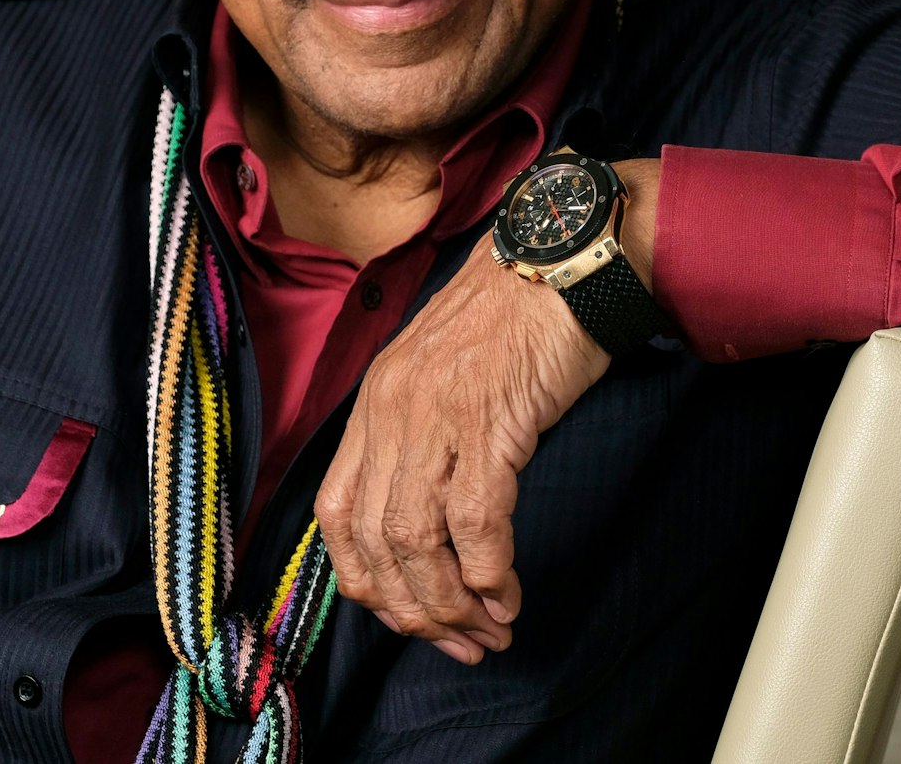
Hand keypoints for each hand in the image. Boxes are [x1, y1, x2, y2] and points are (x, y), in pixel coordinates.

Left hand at [314, 157, 660, 664]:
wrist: (565, 259)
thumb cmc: (516, 316)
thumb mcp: (444, 370)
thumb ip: (423, 431)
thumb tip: (429, 518)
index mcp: (375, 401)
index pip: (335, 514)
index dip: (366, 581)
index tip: (408, 615)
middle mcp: (392, 410)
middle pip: (372, 540)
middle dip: (412, 610)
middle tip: (457, 642)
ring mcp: (437, 414)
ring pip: (416, 540)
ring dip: (451, 603)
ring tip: (488, 629)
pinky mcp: (491, 419)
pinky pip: (476, 520)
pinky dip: (488, 572)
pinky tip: (507, 594)